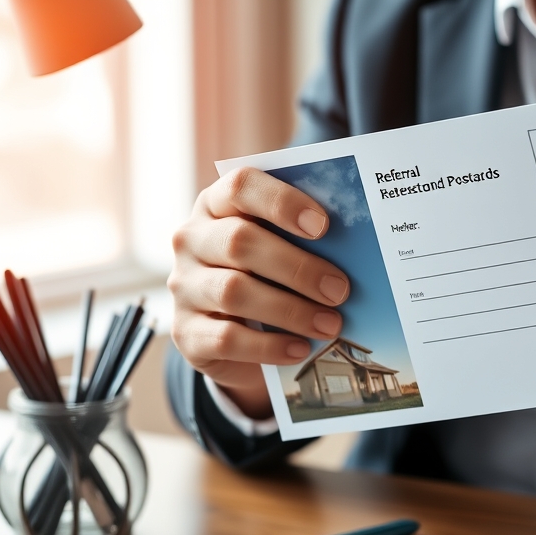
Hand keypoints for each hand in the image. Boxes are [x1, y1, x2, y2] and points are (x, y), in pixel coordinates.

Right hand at [169, 167, 349, 418]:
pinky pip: (228, 339)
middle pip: (239, 242)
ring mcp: (183, 287)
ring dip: (290, 310)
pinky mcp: (186, 333)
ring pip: (234, 292)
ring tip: (330, 324)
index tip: (323, 225)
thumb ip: (301, 239)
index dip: (281, 202)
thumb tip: (352, 249)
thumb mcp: (278, 249)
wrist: (229, 332)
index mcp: (216, 205)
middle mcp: (192, 241)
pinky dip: (271, 346)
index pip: (240, 186)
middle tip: (339, 289)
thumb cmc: (265, 276)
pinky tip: (301, 348)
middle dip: (297, 267)